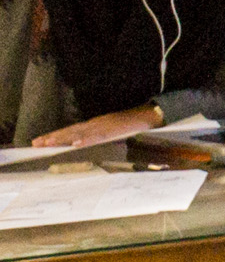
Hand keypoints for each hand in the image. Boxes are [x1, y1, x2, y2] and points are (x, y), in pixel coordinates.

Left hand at [33, 107, 157, 150]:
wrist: (150, 115)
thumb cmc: (133, 125)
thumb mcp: (113, 132)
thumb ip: (100, 137)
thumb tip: (87, 146)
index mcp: (95, 125)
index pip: (71, 131)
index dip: (55, 136)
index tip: (40, 141)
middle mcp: (95, 124)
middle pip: (70, 131)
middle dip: (53, 137)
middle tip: (36, 143)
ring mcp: (104, 126)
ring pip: (80, 133)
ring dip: (63, 138)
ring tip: (49, 143)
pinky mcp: (114, 130)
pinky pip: (98, 136)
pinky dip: (87, 140)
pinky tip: (76, 144)